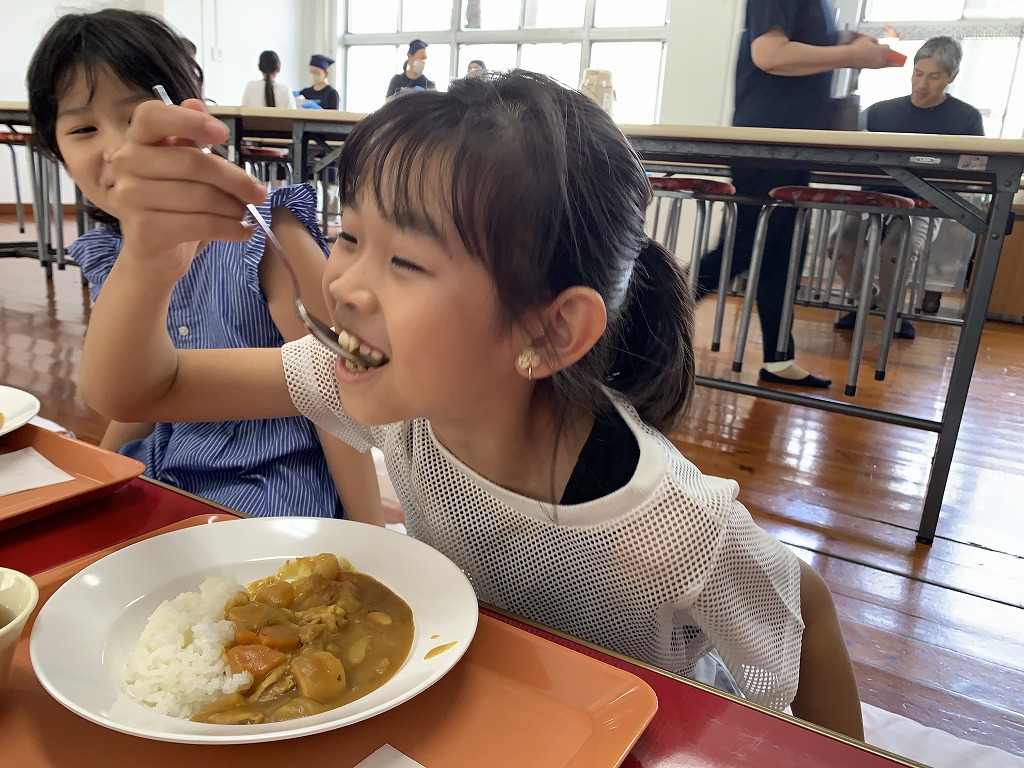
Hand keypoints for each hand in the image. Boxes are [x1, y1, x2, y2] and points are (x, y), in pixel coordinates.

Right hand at [109, 99, 266, 279]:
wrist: (154, 257)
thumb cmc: (174, 207)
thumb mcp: (184, 171)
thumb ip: (190, 140)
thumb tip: (196, 101)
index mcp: (136, 141)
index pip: (152, 116)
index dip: (189, 121)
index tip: (223, 134)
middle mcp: (125, 164)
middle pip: (192, 162)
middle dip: (235, 180)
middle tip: (260, 193)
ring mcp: (130, 198)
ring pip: (201, 196)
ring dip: (234, 208)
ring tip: (245, 214)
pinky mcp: (144, 230)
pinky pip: (201, 224)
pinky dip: (231, 229)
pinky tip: (244, 231)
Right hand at [845, 35, 895, 69]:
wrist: (849, 56)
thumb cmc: (857, 47)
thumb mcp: (867, 38)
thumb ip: (874, 40)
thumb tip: (875, 43)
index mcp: (882, 49)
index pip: (889, 48)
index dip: (889, 47)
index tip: (890, 48)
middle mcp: (881, 58)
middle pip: (892, 59)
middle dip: (897, 59)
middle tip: (902, 61)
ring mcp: (876, 64)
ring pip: (886, 65)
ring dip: (891, 65)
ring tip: (895, 65)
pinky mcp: (870, 68)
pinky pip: (879, 67)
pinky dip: (882, 66)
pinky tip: (882, 66)